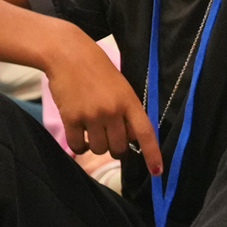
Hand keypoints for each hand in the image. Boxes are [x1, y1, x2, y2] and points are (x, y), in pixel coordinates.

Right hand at [43, 32, 161, 174]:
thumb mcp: (121, 87)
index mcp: (129, 101)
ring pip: (99, 149)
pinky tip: (79, 134)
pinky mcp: (71, 118)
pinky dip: (79, 145)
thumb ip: (126, 112)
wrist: (69, 55)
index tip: (157, 172)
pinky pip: (78, 145)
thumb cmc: (97, 70)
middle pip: (119, 148)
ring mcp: (92, 115)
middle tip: (108, 137)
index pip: (145, 133)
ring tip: (91, 130)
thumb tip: (127, 140)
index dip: (152, 154)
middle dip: (116, 148)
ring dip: (96, 145)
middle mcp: (113, 111)